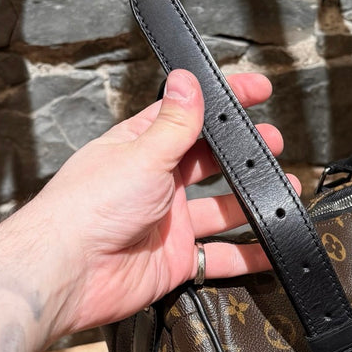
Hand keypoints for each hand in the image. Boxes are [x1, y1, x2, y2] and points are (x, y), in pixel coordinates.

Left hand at [17, 68, 296, 337]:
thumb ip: (174, 123)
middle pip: (211, 164)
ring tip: (283, 193)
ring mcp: (168, 223)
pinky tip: (270, 249)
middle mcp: (156, 184)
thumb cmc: (89, 207)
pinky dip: (246, 256)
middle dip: (244, 156)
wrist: (68, 272)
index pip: (190, 115)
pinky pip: (218, 256)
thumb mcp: (142, 154)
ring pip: (221, 211)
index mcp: (142, 148)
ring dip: (252, 203)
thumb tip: (186, 79)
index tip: (256, 90)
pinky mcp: (175, 260)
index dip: (223, 102)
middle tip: (273, 147)